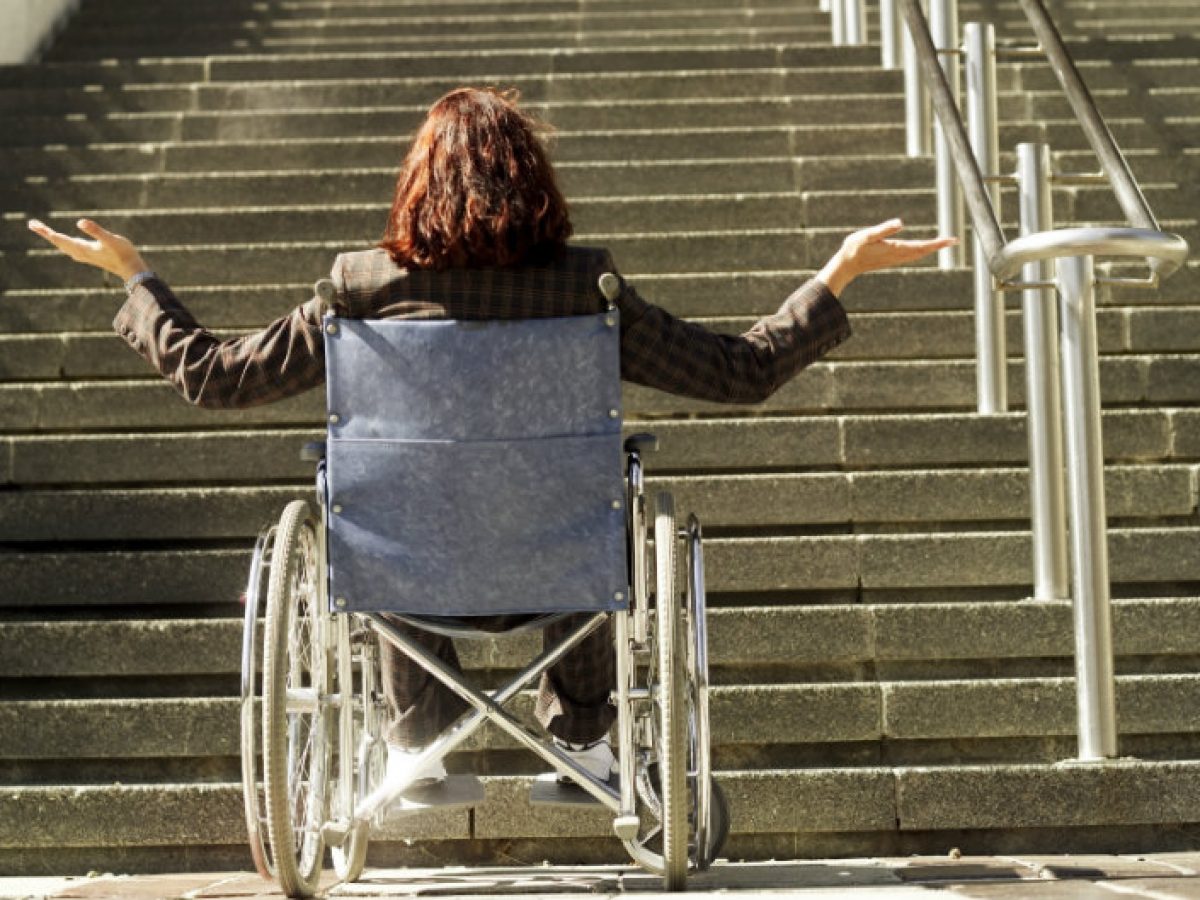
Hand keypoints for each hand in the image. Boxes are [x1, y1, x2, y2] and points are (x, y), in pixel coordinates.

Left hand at [27, 218, 149, 281]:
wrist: (132, 270)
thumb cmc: (123, 253)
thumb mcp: (110, 239)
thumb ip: (96, 230)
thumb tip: (79, 222)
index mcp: (82, 248)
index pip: (59, 238)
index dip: (46, 231)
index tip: (33, 224)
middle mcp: (81, 253)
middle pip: (58, 242)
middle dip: (46, 233)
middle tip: (32, 224)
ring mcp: (86, 256)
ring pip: (64, 246)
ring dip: (54, 238)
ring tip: (45, 231)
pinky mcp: (91, 256)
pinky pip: (72, 249)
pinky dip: (64, 243)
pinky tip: (66, 244)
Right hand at [818, 218, 956, 295]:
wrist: (847, 265)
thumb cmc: (854, 248)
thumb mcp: (867, 235)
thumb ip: (884, 229)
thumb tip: (901, 222)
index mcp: (896, 248)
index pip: (922, 246)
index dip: (938, 243)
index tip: (951, 240)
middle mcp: (898, 255)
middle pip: (923, 251)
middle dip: (939, 246)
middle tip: (954, 241)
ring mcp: (895, 258)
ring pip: (918, 254)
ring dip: (931, 248)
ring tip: (943, 243)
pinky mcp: (891, 258)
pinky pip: (912, 255)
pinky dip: (922, 251)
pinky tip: (924, 248)